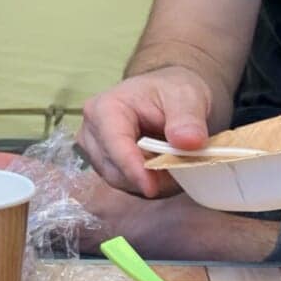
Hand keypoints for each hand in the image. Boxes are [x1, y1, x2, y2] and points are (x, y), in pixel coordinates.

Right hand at [80, 66, 216, 197]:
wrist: (167, 95)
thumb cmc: (171, 91)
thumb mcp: (187, 97)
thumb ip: (188, 119)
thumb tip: (188, 142)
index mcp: (105, 108)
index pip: (113, 144)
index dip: (132, 167)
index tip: (152, 188)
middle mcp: (92, 130)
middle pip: (113, 168)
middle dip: (148, 176)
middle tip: (184, 168)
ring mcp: (95, 149)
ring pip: (119, 180)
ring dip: (151, 181)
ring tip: (177, 165)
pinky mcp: (104, 163)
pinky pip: (126, 184)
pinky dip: (149, 183)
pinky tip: (166, 169)